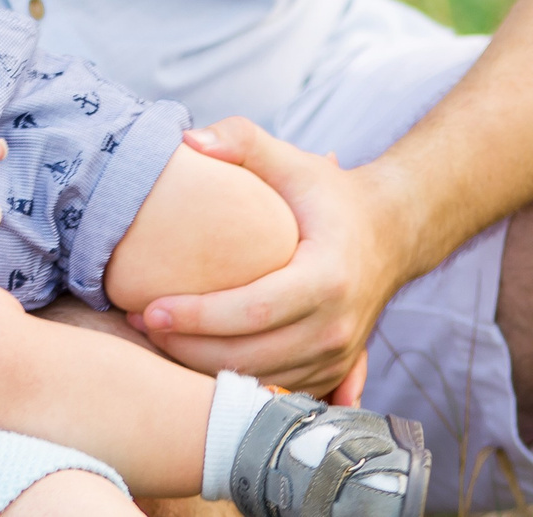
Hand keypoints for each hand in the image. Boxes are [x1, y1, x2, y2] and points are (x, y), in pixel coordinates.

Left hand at [130, 120, 410, 398]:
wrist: (392, 232)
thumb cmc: (332, 195)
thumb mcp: (293, 161)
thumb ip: (242, 141)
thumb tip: (189, 141)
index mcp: (328, 277)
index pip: (254, 310)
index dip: (199, 316)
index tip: (151, 308)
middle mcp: (338, 325)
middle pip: (253, 356)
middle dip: (188, 348)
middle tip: (139, 324)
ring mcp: (339, 354)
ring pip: (262, 382)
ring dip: (205, 370)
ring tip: (157, 341)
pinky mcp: (336, 370)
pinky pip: (279, 392)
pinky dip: (237, 386)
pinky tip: (196, 367)